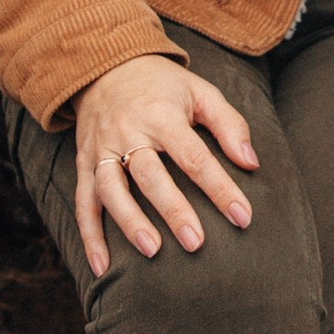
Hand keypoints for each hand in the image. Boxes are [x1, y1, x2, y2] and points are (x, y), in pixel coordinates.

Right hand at [72, 54, 257, 276]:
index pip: (194, 156)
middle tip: (196, 243)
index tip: (243, 217)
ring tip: (152, 250)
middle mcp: (128, 132)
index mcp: (161, 115)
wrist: (105, 67)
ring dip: (129, 222)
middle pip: (150, 175)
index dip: (220, 188)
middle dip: (173, 210)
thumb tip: (251, 163)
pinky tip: (101, 266)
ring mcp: (101, 149)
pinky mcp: (83, 164)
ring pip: (111, 188)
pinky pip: (82, 202)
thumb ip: (229, 124)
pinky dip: (89, 236)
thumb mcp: (200, 92)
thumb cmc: (163, 87)